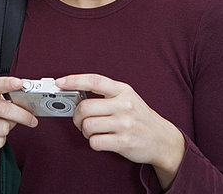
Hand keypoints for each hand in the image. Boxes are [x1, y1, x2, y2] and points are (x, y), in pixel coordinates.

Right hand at [0, 76, 37, 158]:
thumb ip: (11, 104)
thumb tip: (28, 108)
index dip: (7, 83)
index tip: (20, 83)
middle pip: (2, 108)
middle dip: (21, 115)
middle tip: (33, 120)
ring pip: (2, 128)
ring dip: (8, 130)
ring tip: (2, 128)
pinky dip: (1, 141)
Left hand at [56, 74, 184, 188]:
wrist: (162, 139)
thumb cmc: (139, 116)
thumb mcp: (127, 97)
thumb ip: (105, 94)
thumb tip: (76, 94)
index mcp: (122, 90)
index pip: (94, 81)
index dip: (74, 80)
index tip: (60, 82)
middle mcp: (124, 105)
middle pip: (85, 107)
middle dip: (77, 116)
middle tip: (79, 120)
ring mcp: (125, 124)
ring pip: (87, 125)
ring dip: (84, 131)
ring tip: (92, 131)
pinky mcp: (124, 142)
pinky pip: (95, 142)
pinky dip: (93, 142)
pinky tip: (100, 140)